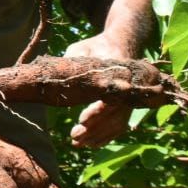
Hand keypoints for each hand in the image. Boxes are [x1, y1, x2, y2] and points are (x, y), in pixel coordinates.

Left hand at [64, 33, 132, 148]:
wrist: (120, 43)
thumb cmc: (97, 47)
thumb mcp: (82, 48)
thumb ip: (73, 60)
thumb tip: (58, 74)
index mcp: (117, 73)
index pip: (110, 98)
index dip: (96, 111)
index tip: (81, 120)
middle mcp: (127, 88)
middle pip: (114, 115)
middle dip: (94, 128)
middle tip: (74, 137)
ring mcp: (128, 98)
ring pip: (118, 123)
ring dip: (99, 136)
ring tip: (79, 144)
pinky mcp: (126, 106)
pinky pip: (120, 125)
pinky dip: (107, 136)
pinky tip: (92, 144)